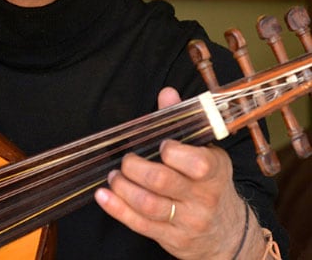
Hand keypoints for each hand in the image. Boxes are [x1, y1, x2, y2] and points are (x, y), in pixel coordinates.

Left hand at [94, 87, 251, 258]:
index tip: (160, 144)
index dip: (172, 152)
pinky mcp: (172, 238)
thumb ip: (182, 122)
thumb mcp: (204, 151)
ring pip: (148, 205)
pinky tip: (103, 196)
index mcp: (215, 171)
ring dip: (123, 188)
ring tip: (114, 176)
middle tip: (126, 160)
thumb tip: (167, 92)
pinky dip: (117, 209)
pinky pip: (140, 225)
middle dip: (135, 167)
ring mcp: (188, 221)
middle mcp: (203, 198)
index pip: (196, 163)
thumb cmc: (208, 182)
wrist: (226, 232)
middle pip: (162, 181)